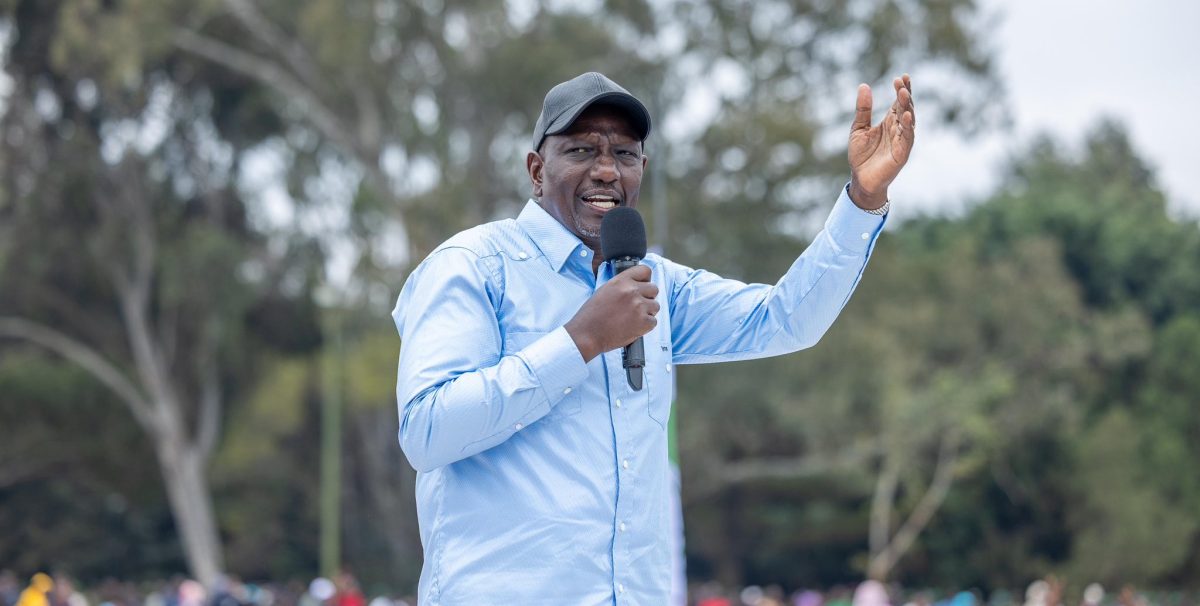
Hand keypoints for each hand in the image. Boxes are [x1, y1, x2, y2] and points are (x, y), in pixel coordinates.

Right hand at [565, 264, 658, 361]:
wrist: (587, 334)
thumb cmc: (592, 315)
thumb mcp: (605, 290)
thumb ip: (622, 286)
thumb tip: (636, 286)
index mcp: (621, 281)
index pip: (645, 271)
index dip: (645, 279)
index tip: (643, 286)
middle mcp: (632, 291)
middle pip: (654, 289)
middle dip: (647, 297)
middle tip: (637, 306)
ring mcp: (639, 306)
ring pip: (655, 306)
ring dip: (647, 312)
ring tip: (633, 318)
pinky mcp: (643, 322)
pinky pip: (653, 321)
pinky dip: (645, 326)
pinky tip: (633, 326)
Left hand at [848, 74, 915, 208]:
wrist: (861, 179)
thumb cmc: (861, 155)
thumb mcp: (858, 128)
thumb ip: (863, 109)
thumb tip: (864, 86)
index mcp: (890, 122)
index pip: (898, 102)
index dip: (901, 90)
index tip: (901, 77)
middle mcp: (899, 129)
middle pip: (905, 108)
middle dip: (905, 94)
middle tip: (901, 81)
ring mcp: (902, 140)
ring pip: (909, 120)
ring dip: (907, 106)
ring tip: (904, 93)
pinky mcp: (902, 153)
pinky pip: (908, 137)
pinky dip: (908, 126)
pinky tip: (906, 115)